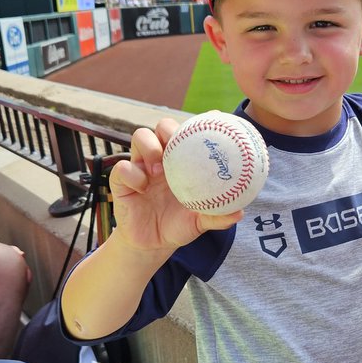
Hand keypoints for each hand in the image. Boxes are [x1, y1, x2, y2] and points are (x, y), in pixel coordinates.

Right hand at [109, 118, 242, 254]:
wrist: (153, 244)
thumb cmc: (179, 225)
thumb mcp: (200, 222)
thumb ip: (217, 216)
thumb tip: (239, 212)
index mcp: (182, 162)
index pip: (189, 133)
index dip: (199, 122)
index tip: (213, 118)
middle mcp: (161, 158)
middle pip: (163, 126)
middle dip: (169, 128)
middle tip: (176, 144)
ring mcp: (140, 167)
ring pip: (140, 136)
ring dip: (149, 146)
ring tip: (158, 168)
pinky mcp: (122, 181)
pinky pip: (122, 168)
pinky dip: (132, 174)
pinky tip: (142, 188)